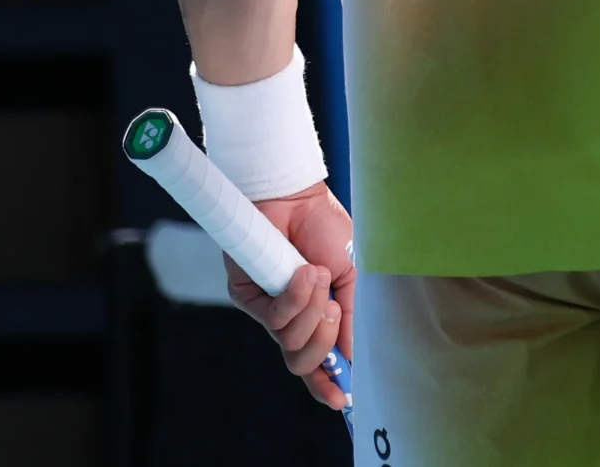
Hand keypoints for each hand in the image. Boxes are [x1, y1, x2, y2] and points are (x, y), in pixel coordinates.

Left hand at [225, 181, 356, 410]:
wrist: (301, 198)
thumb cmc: (327, 231)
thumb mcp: (352, 277)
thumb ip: (351, 316)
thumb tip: (351, 355)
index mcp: (315, 316)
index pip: (317, 363)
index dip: (327, 385)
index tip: (341, 399)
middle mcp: (289, 319)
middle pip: (301, 362)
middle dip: (323, 342)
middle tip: (333, 309)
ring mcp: (267, 310)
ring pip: (289, 343)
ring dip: (311, 312)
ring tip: (319, 276)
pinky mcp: (247, 296)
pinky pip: (273, 319)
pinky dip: (295, 298)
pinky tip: (305, 272)